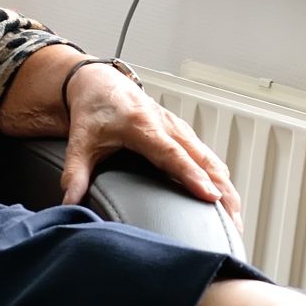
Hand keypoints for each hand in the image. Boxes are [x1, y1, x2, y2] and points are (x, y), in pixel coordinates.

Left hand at [61, 64, 240, 217]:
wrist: (101, 83)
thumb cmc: (94, 110)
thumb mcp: (80, 141)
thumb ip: (75, 173)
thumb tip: (69, 202)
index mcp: (144, 126)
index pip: (174, 155)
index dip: (193, 176)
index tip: (210, 196)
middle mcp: (168, 126)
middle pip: (204, 160)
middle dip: (223, 190)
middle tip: (233, 222)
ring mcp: (180, 130)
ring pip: (212, 160)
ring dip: (227, 188)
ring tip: (235, 220)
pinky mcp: (184, 135)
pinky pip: (209, 158)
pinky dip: (222, 180)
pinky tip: (227, 201)